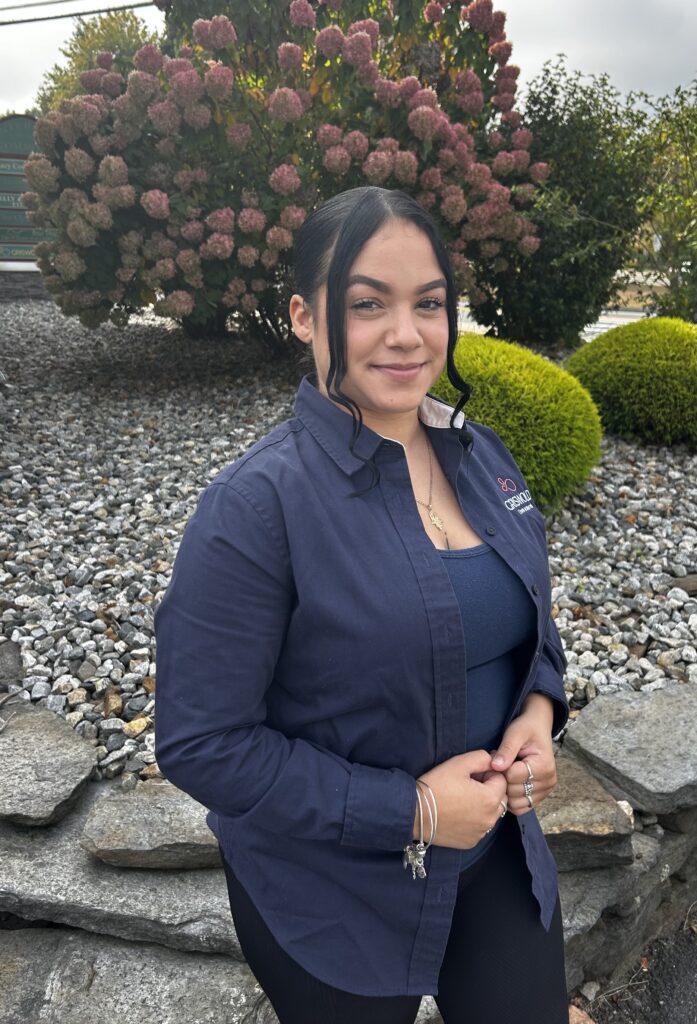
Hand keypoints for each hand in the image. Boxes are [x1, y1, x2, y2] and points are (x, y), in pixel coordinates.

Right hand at [414, 749, 507, 849]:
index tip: (472, 773)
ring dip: (485, 805)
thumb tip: (494, 760)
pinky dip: (475, 820)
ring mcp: (481, 833)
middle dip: (490, 789)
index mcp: (490, 798)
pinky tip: (459, 813)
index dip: (488, 773)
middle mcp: (490, 819)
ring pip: (492, 814)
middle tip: (468, 785)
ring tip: (463, 799)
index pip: (502, 780)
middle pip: (501, 798)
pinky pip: (481, 828)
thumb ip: (481, 758)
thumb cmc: (436, 786)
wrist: (415, 812)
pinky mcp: (471, 842)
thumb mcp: (458, 763)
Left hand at [484, 694, 557, 815]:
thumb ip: (506, 749)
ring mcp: (545, 791)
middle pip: (514, 791)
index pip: (512, 776)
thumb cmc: (526, 729)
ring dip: (506, 790)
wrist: (537, 729)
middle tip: (501, 763)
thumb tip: (496, 767)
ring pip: (516, 803)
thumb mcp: (514, 733)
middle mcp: (548, 781)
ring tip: (506, 772)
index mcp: (544, 766)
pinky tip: (509, 783)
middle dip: (502, 778)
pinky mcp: (539, 797)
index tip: (499, 755)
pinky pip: (520, 808)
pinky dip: (511, 799)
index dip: (500, 767)